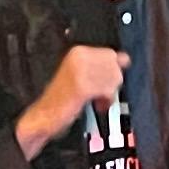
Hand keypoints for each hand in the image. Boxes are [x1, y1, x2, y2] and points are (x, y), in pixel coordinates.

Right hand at [15, 41, 132, 155]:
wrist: (43, 116)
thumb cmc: (61, 99)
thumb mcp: (81, 75)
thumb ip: (102, 66)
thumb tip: (125, 59)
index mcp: (78, 51)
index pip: (110, 54)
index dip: (111, 71)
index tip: (105, 81)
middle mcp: (79, 57)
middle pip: (114, 66)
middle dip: (111, 82)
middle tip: (99, 93)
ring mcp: (80, 71)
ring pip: (113, 78)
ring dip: (108, 93)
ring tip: (96, 100)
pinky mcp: (82, 85)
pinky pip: (107, 90)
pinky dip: (105, 100)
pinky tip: (97, 104)